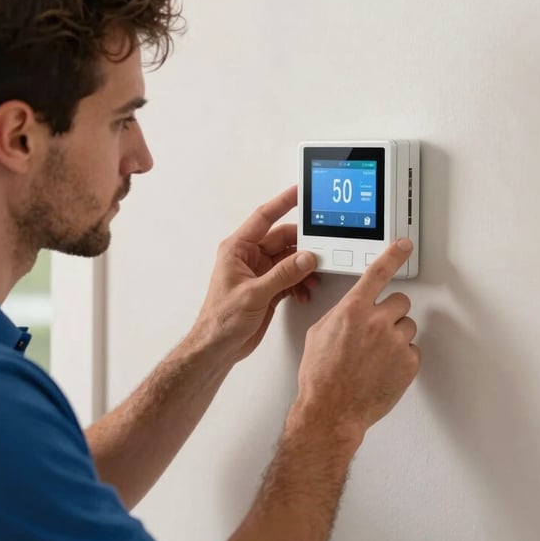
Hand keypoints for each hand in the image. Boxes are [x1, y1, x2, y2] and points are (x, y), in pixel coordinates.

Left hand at [195, 186, 319, 363]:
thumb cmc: (221, 320)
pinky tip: (305, 291)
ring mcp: (260, 273)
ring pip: (290, 259)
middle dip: (303, 245)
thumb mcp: (254, 294)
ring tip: (314, 276)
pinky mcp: (268, 288)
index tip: (301, 192)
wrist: (218, 348)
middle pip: (283, 240)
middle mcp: (249, 257)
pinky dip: (301, 282)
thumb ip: (283, 275)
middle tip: (321, 248)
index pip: (264, 217)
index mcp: (238, 249)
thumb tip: (305, 258)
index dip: (283, 203)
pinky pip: (291, 276)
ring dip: (304, 267)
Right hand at [295, 239, 419, 439]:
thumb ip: (341, 314)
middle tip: (376, 331)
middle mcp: (376, 322)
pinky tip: (383, 369)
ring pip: (407, 326)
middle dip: (390, 313)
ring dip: (396, 336)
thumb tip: (352, 310)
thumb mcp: (319, 333)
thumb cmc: (320, 376)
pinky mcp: (408, 363)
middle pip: (400, 301)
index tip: (404, 245)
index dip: (393, 255)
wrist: (331, 410)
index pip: (378, 272)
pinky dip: (401, 358)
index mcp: (352, 310)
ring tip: (376, 356)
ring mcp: (395, 343)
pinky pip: (412, 351)